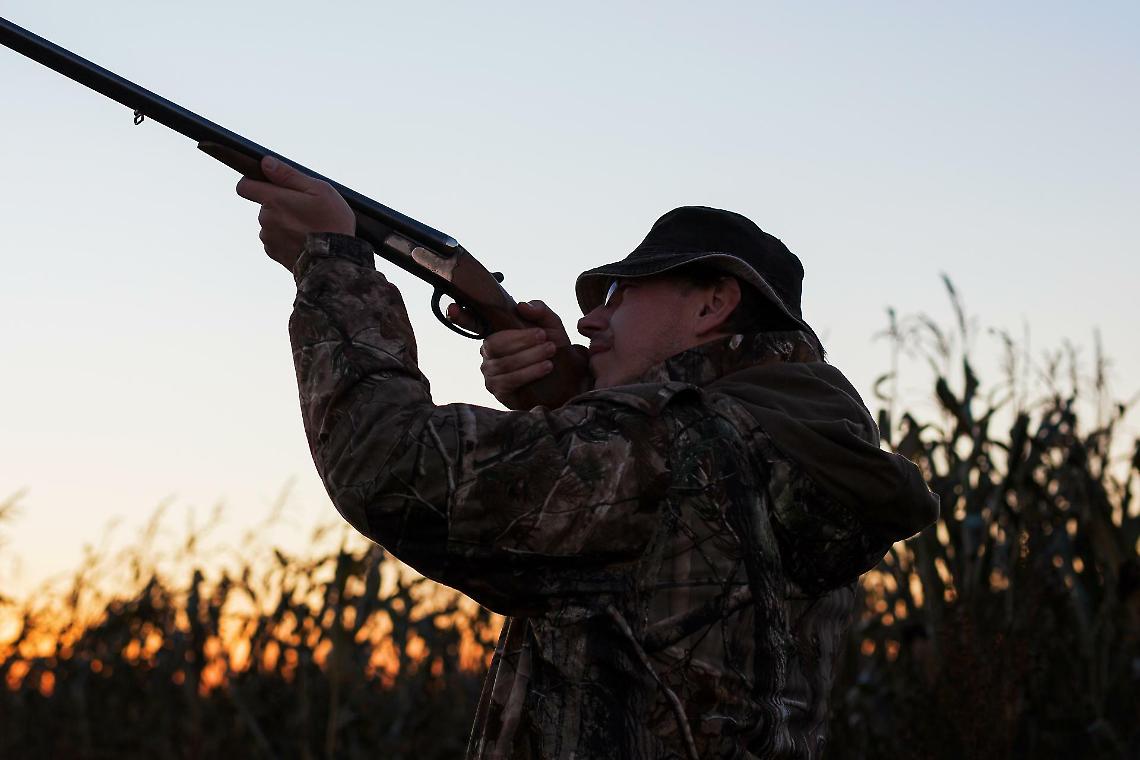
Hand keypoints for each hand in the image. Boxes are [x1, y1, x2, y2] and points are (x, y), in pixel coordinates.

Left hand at [235, 156, 354, 270]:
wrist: (335, 262)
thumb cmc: (331, 223)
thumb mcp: (319, 190)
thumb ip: (289, 175)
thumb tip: (266, 163)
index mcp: (273, 200)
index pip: (245, 186)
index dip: (253, 182)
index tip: (268, 184)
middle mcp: (265, 219)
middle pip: (264, 205)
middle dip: (280, 205)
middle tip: (306, 211)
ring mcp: (268, 238)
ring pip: (271, 223)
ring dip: (284, 223)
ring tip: (308, 229)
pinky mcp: (274, 254)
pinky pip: (276, 240)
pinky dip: (287, 239)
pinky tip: (305, 241)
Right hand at [448, 300, 583, 407]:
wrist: (568, 377)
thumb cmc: (552, 347)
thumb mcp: (551, 325)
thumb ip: (540, 311)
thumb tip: (521, 306)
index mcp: (495, 332)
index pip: (472, 322)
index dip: (461, 316)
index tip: (452, 308)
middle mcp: (487, 352)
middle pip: (493, 344)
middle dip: (520, 340)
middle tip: (545, 338)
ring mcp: (490, 373)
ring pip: (502, 363)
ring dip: (529, 356)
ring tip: (550, 352)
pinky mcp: (499, 391)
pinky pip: (507, 381)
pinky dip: (528, 372)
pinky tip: (545, 367)